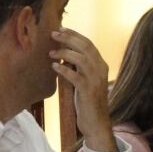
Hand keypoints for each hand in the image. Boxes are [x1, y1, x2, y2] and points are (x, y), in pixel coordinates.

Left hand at [50, 27, 114, 151]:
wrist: (96, 123)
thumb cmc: (88, 102)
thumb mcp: (85, 81)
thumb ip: (78, 68)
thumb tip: (63, 56)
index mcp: (101, 65)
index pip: (89, 44)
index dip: (75, 35)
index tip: (61, 28)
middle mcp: (101, 70)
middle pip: (86, 47)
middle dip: (69, 38)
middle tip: (54, 33)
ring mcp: (96, 80)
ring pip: (81, 59)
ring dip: (64, 53)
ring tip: (51, 53)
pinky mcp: (88, 91)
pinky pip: (75, 76)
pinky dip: (64, 70)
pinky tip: (54, 67)